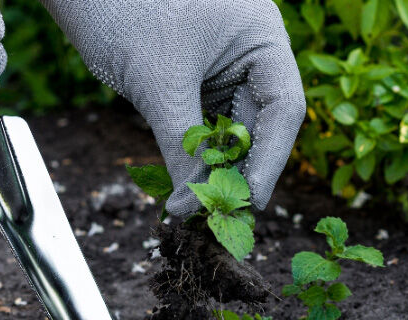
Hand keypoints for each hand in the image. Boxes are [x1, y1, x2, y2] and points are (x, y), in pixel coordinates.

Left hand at [41, 0, 304, 217]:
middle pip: (261, 122)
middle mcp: (251, 49)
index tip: (251, 201)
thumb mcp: (159, 83)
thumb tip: (190, 206)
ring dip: (216, 166)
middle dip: (239, 168)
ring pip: (232, 128)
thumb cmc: (123, 10)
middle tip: (217, 212)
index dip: (271, 159)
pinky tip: (184, 182)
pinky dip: (196, 152)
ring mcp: (223, 62)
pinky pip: (206, 122)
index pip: (284, 107)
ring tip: (195, 204)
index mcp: (262, 36)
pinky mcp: (195, 75)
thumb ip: (182, 146)